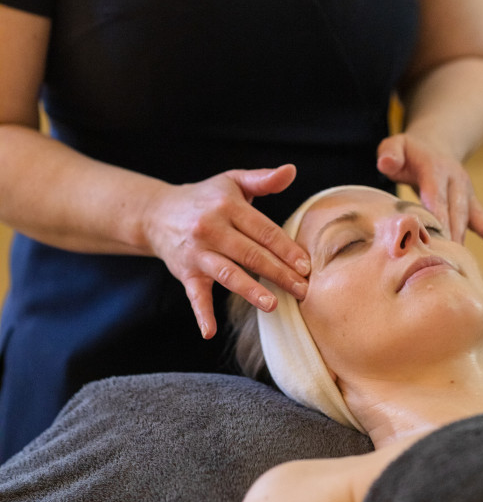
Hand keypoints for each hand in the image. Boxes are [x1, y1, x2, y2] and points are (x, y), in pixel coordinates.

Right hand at [143, 164, 309, 338]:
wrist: (158, 213)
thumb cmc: (206, 197)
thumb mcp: (233, 181)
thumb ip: (263, 179)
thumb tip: (291, 171)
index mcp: (227, 205)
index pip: (264, 230)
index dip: (286, 249)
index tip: (306, 265)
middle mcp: (211, 228)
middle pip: (251, 254)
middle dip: (280, 273)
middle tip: (303, 290)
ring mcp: (197, 252)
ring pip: (228, 273)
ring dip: (251, 291)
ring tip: (274, 304)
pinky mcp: (185, 272)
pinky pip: (194, 295)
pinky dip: (201, 313)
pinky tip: (210, 331)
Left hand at [377, 133, 482, 251]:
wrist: (433, 145)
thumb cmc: (408, 152)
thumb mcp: (395, 146)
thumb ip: (390, 154)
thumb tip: (387, 164)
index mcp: (435, 169)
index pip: (435, 195)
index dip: (438, 215)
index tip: (439, 237)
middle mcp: (455, 181)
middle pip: (456, 210)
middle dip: (455, 233)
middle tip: (453, 258)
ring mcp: (465, 193)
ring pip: (472, 218)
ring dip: (479, 236)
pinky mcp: (471, 204)